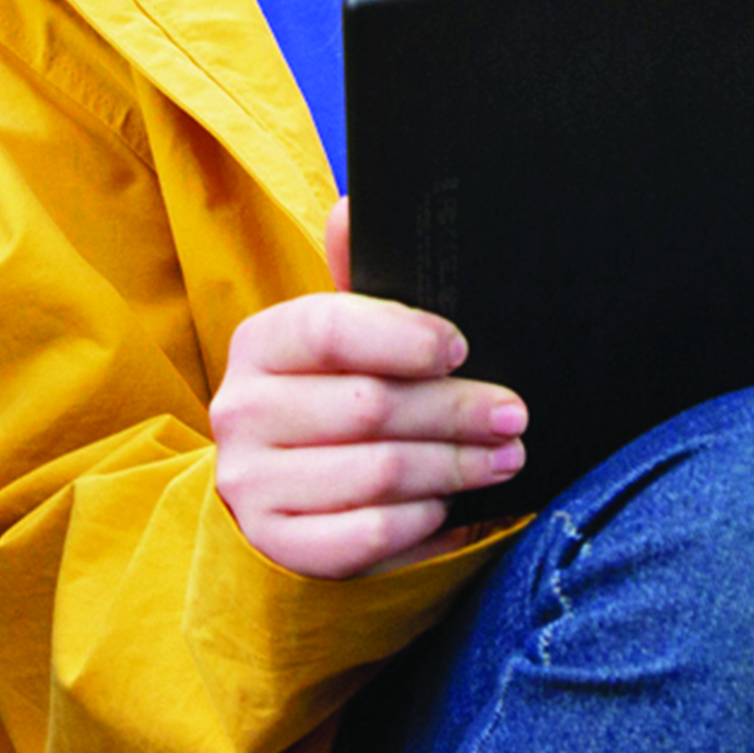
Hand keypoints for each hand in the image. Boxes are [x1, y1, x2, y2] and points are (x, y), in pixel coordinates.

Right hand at [206, 197, 527, 580]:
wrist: (279, 498)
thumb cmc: (330, 401)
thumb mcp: (340, 343)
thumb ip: (354, 281)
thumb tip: (354, 206)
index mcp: (260, 344)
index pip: (330, 329)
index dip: (406, 338)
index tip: (461, 349)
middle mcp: (241, 411)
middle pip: (370, 406)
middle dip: (456, 411)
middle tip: (512, 414)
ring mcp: (252, 484)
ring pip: (379, 474)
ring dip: (455, 467)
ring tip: (503, 458)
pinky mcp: (278, 545)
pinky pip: (368, 535)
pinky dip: (422, 520)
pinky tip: (450, 506)